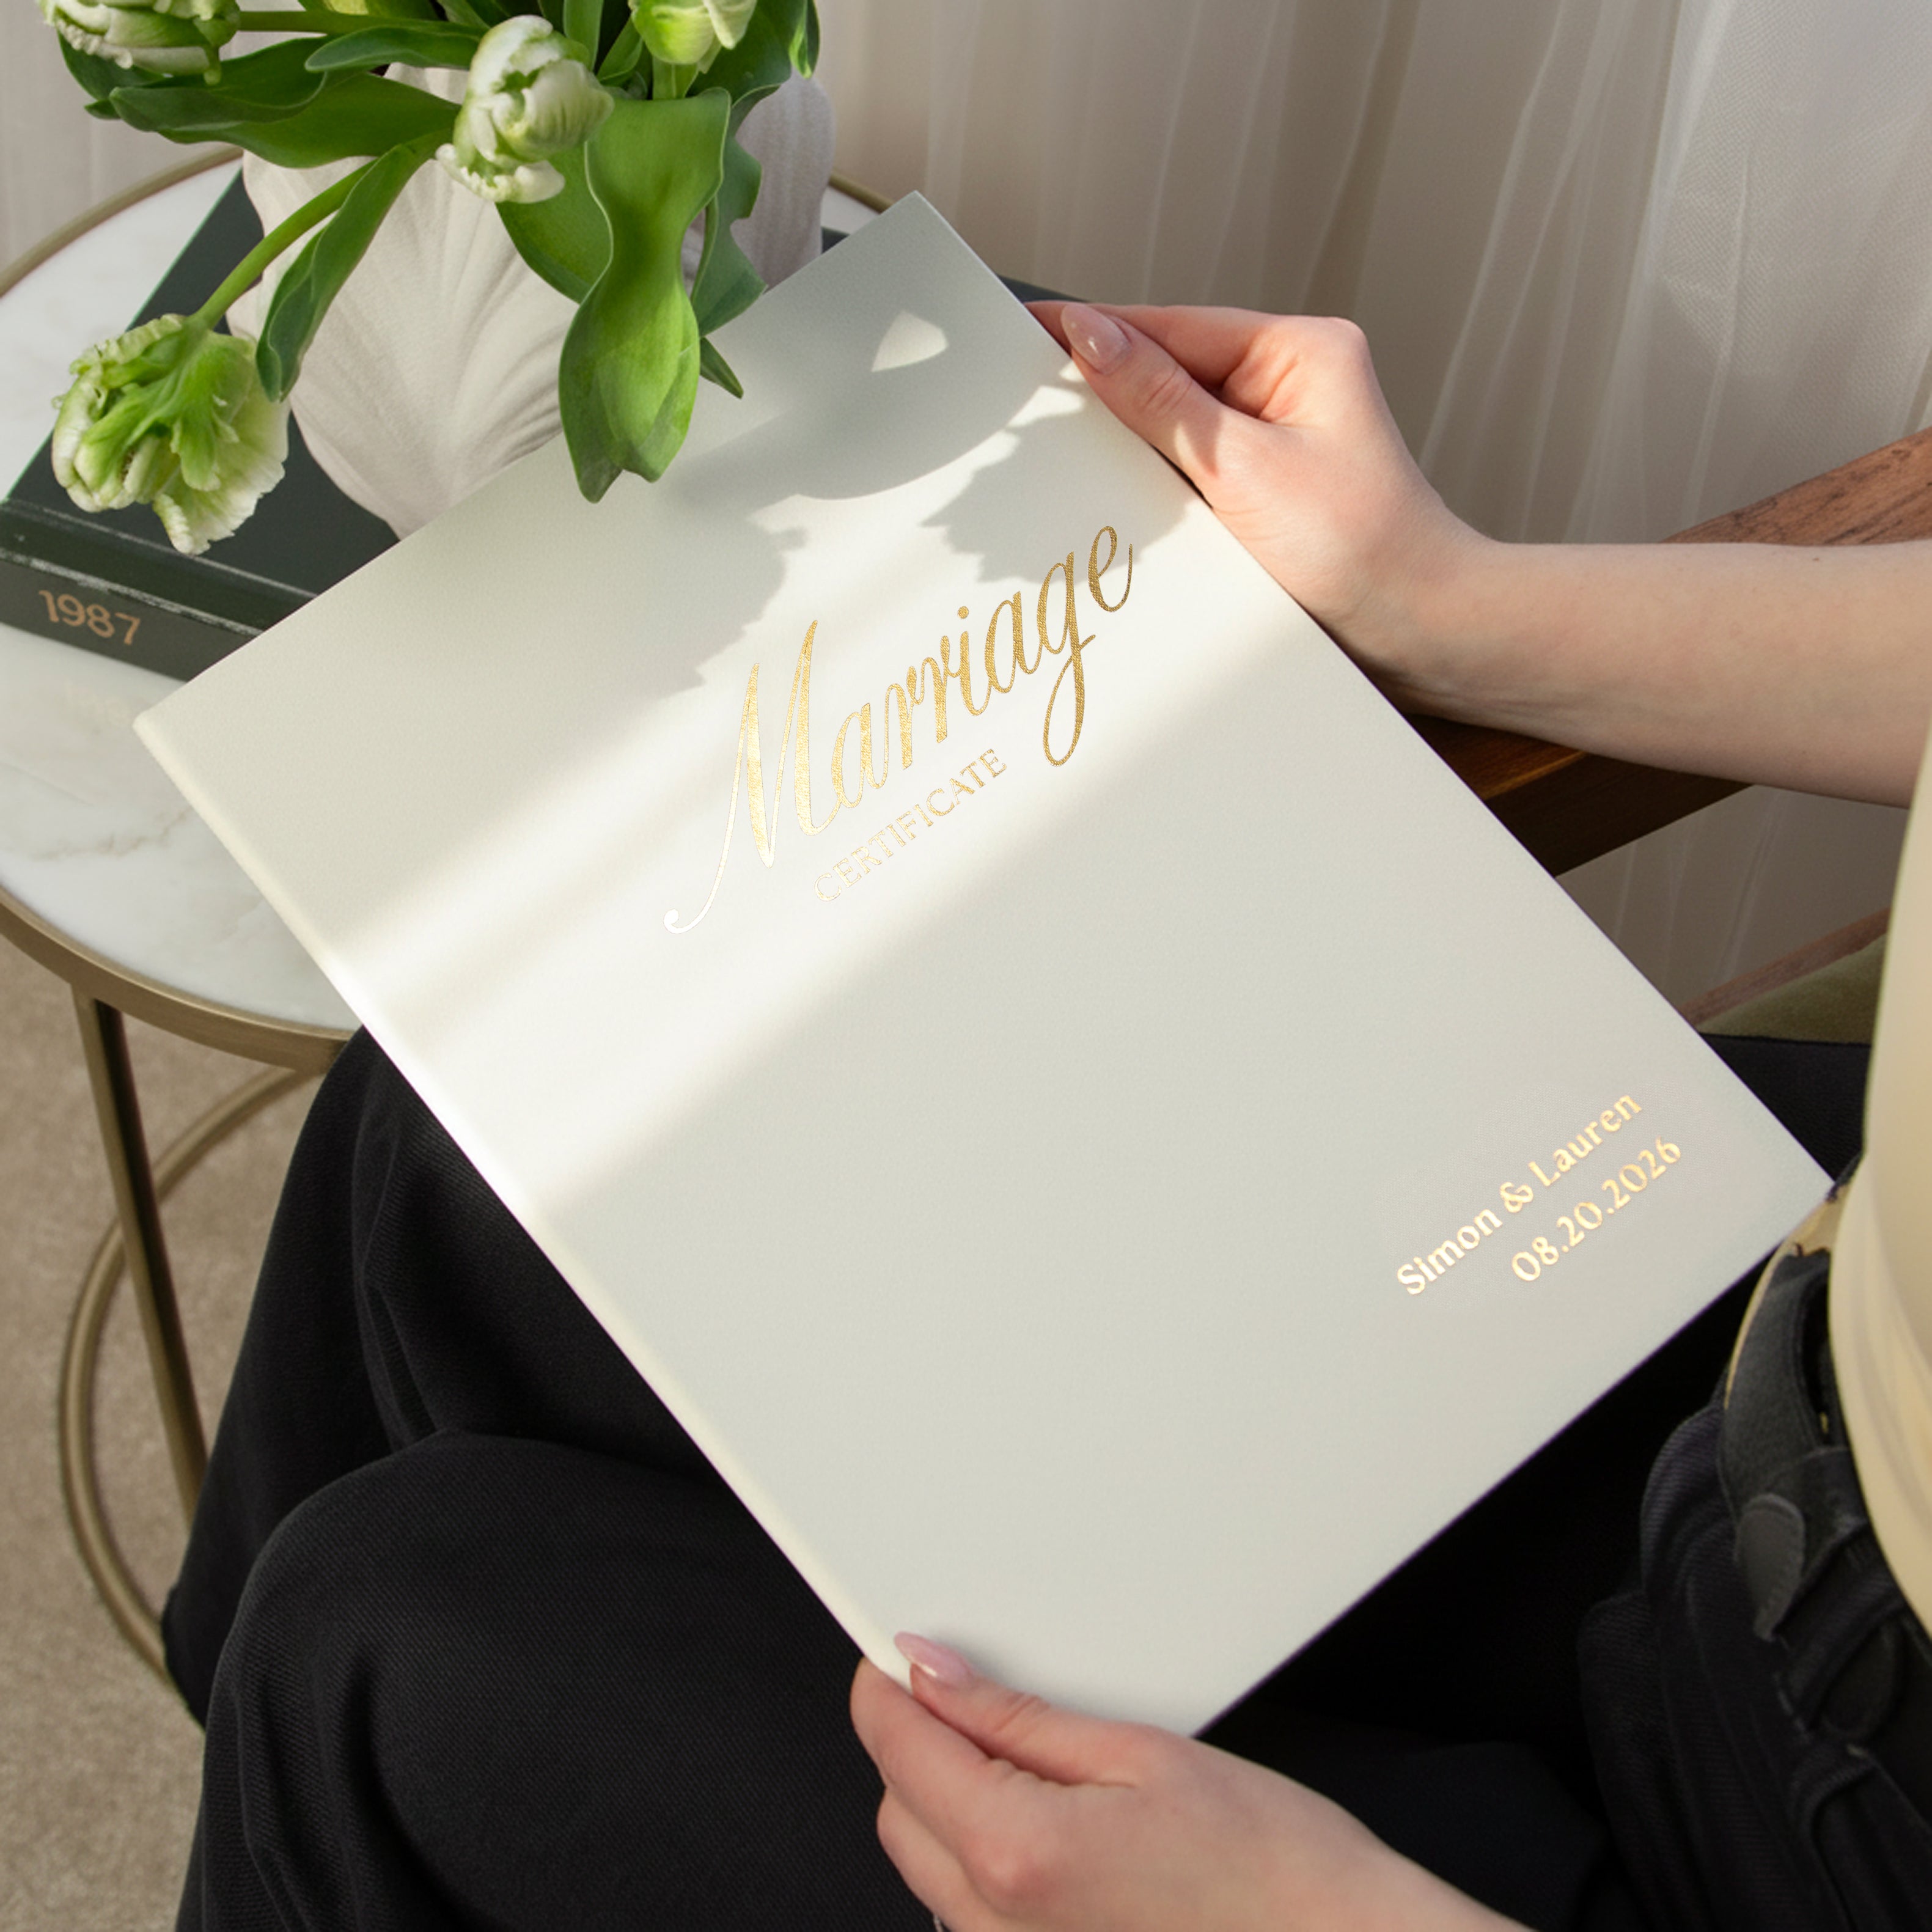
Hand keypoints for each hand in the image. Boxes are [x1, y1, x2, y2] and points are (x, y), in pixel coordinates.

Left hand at [851, 1637, 1523, 1931]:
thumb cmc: (1270, 1866)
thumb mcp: (1142, 1752)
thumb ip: (1017, 1716)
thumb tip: (931, 1672)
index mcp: (1017, 1851)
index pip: (895, 1746)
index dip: (888, 1684)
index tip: (899, 1652)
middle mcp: (999, 1923)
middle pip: (896, 1808)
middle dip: (915, 1742)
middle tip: (970, 1690)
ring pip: (925, 1863)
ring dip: (945, 1801)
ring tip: (1028, 1758)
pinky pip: (968, 1908)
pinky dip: (981, 1855)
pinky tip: (1044, 1821)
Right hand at [1027, 301, 1481, 705]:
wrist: (1418, 635)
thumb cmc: (1358, 551)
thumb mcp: (1243, 467)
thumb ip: (1161, 400)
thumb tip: (1090, 335)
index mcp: (1299, 350)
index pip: (1171, 327)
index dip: (1094, 331)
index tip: (1024, 329)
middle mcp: (1288, 383)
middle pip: (1169, 369)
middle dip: (1102, 388)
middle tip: (1020, 399)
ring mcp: (1276, 437)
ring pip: (1173, 422)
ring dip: (1123, 439)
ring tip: (1053, 448)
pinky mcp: (1264, 489)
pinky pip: (1189, 468)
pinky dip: (1150, 478)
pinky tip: (1111, 492)